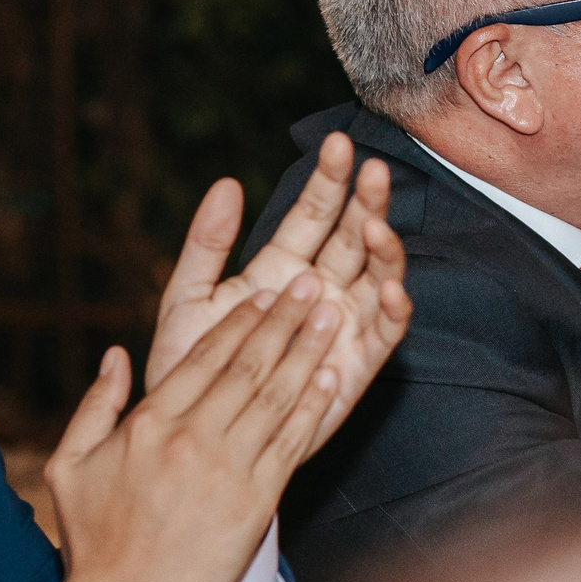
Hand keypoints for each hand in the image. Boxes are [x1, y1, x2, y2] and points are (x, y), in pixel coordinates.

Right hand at [47, 278, 343, 581]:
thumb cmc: (93, 540)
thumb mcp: (71, 466)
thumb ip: (95, 406)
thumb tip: (116, 355)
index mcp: (149, 424)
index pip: (202, 358)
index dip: (238, 323)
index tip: (262, 296)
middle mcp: (191, 438)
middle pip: (247, 366)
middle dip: (283, 321)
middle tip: (310, 286)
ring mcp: (227, 470)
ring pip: (275, 397)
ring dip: (306, 352)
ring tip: (328, 317)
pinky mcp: (256, 503)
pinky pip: (291, 443)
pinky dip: (313, 407)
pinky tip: (331, 377)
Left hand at [143, 132, 410, 449]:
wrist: (194, 437)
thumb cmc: (188, 371)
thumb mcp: (186, 299)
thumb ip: (205, 244)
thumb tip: (225, 183)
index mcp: (279, 268)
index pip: (314, 213)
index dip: (328, 179)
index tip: (337, 144)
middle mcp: (319, 290)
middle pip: (354, 236)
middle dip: (366, 201)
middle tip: (374, 170)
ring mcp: (343, 325)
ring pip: (377, 275)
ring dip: (385, 248)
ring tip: (377, 226)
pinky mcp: (358, 365)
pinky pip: (386, 332)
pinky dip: (394, 309)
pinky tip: (389, 288)